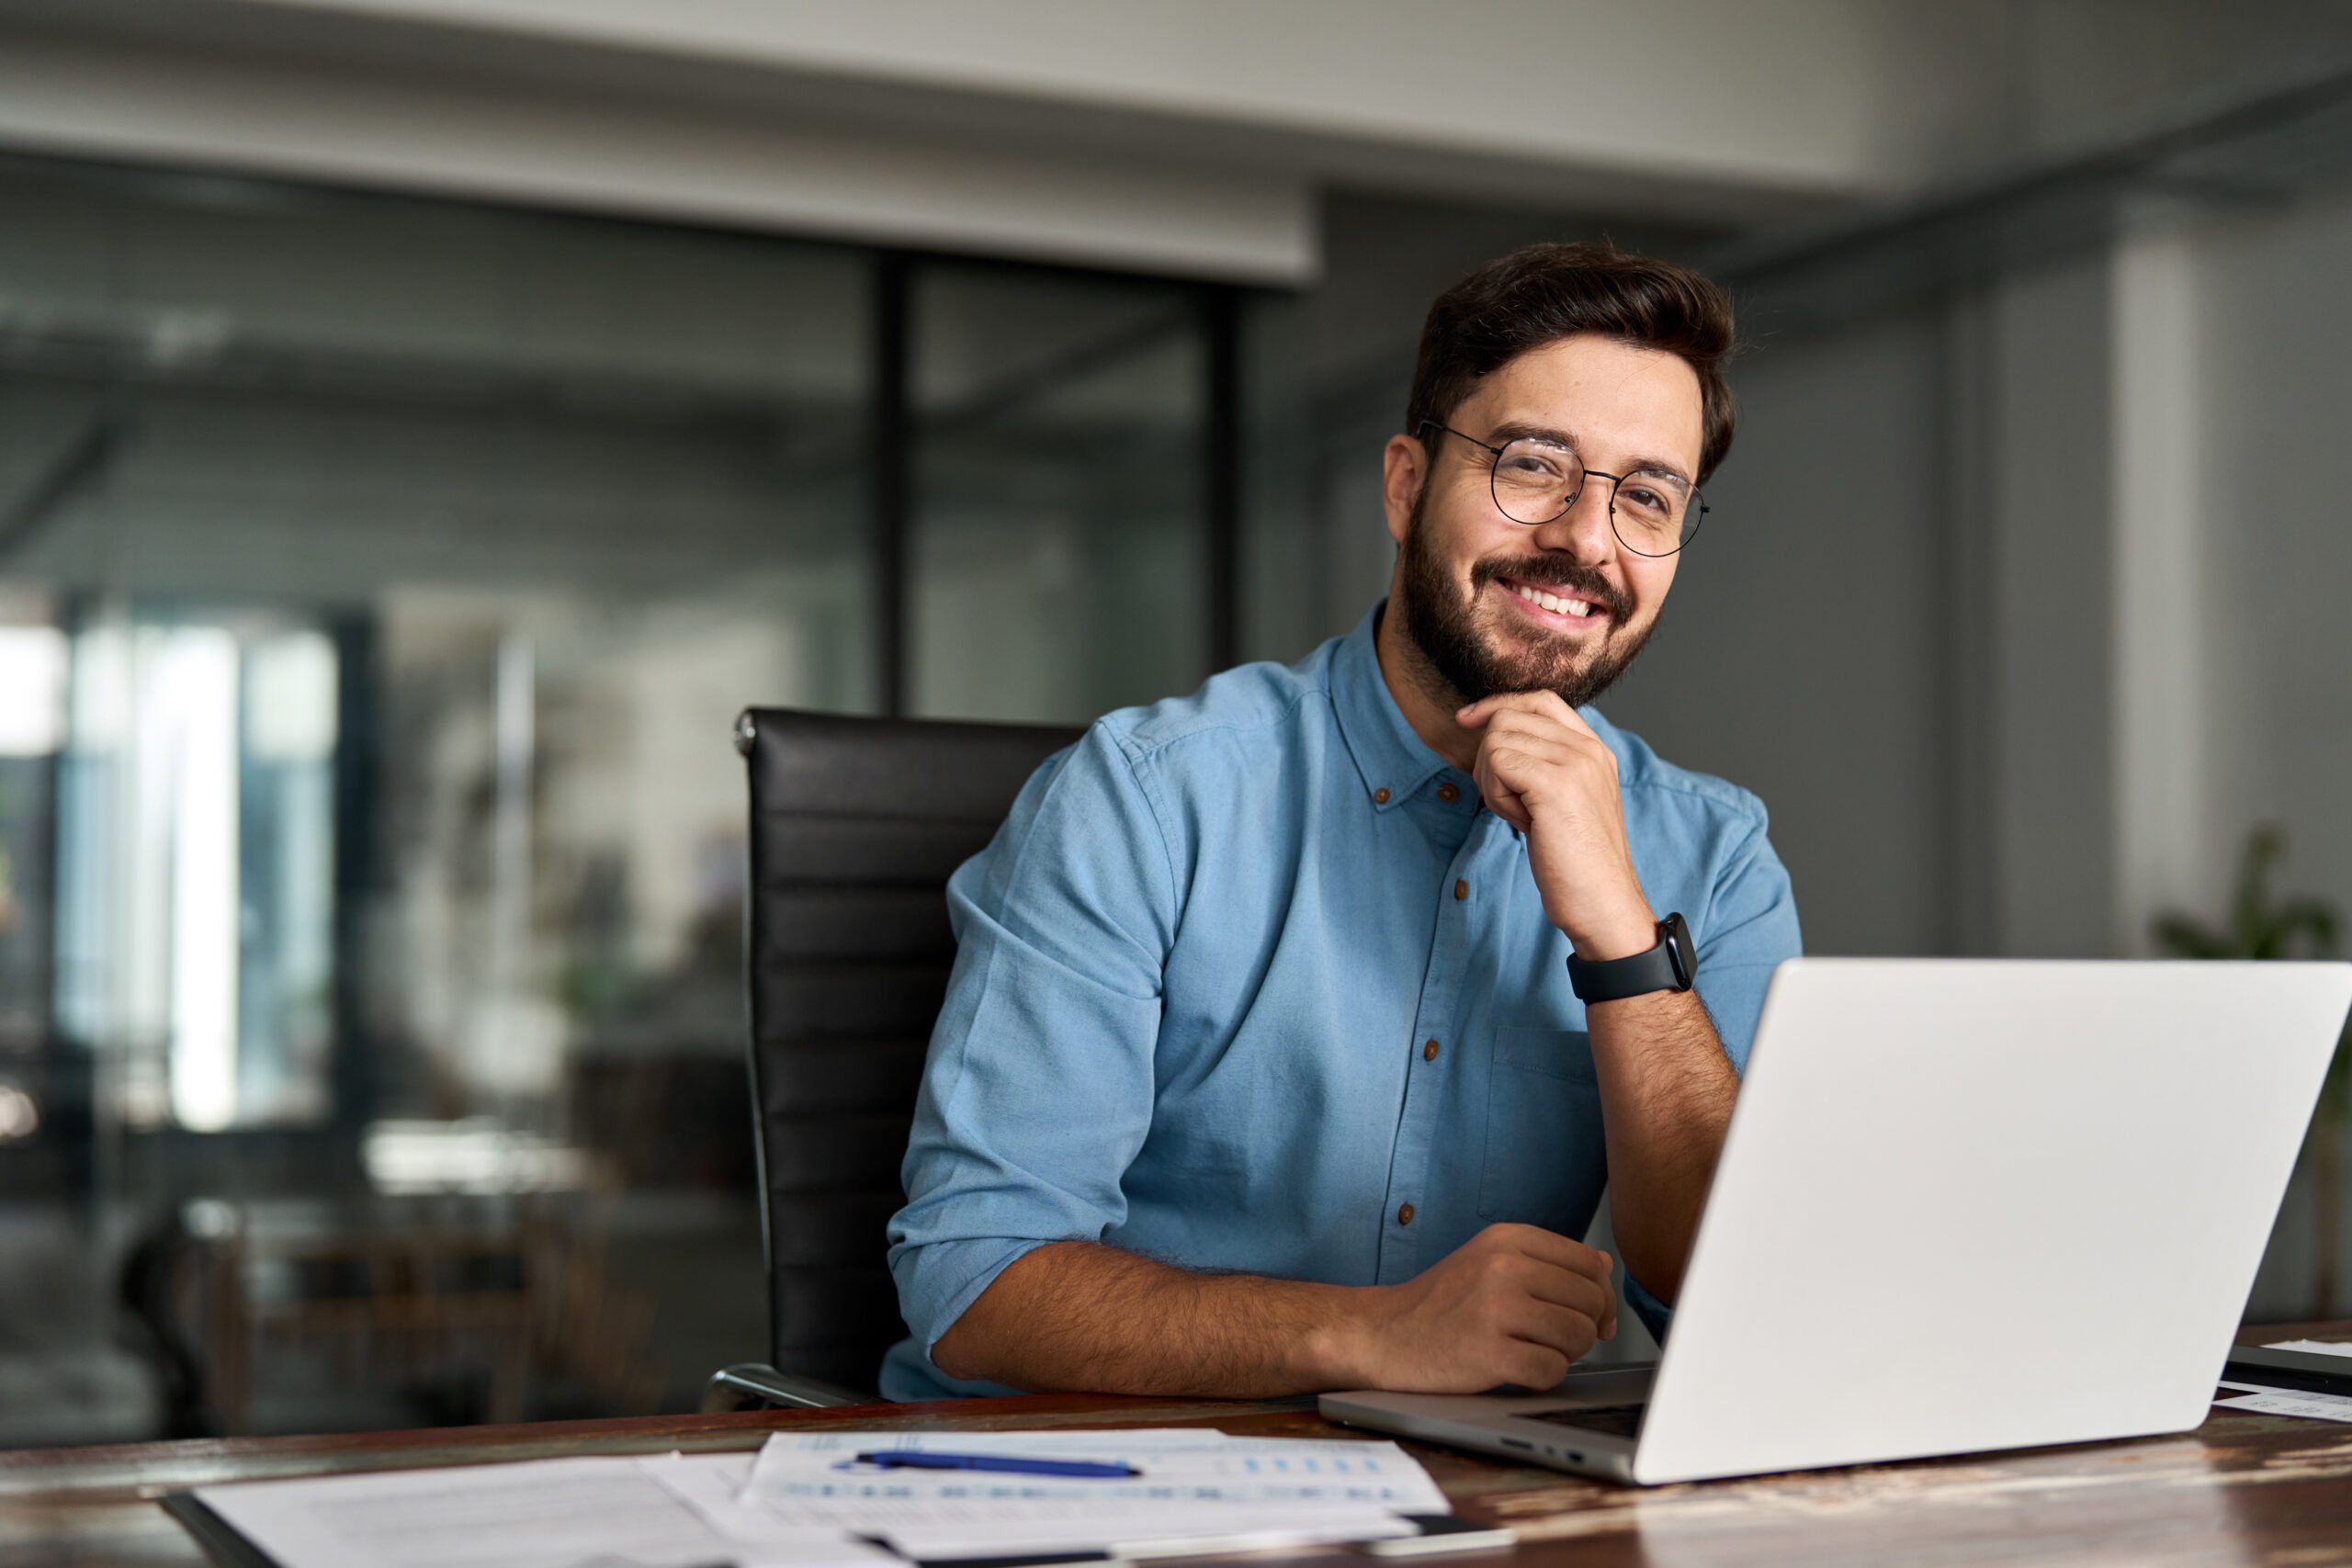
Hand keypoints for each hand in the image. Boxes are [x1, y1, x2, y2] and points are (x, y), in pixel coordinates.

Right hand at [1347, 1223, 1616, 1392]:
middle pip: (1590, 1302)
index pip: (1590, 1263)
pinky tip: (1517, 1370)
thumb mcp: (1488, 1260)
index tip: (1590, 1316)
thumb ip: (1547, 1259)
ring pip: (1579, 1337)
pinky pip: (1553, 1371)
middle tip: (1553, 1339)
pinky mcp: (1488, 1354)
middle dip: (1584, 1329)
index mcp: (1507, 1238)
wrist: (1382, 1334)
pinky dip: (1543, 1378)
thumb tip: (1606, 1268)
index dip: (1600, 1296)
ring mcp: (1495, 1309)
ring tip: (1531, 1351)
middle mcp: (1503, 1266)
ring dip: (1565, 1354)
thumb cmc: (1441, 1302)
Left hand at [1456, 691, 1653, 957]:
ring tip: (1520, 817)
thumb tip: (1490, 736)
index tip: (1466, 721)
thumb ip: (1541, 765)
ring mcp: (1575, 762)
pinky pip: (1497, 764)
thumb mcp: (1562, 802)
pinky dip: (1496, 796)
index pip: (1540, 700)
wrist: (1603, 905)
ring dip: (1492, 782)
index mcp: (1593, 750)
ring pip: (1497, 740)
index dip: (1498, 704)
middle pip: (1509, 717)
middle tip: (1508, 803)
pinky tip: (1522, 823)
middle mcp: (1588, 749)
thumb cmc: (1575, 864)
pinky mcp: (1556, 783)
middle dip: (1488, 759)